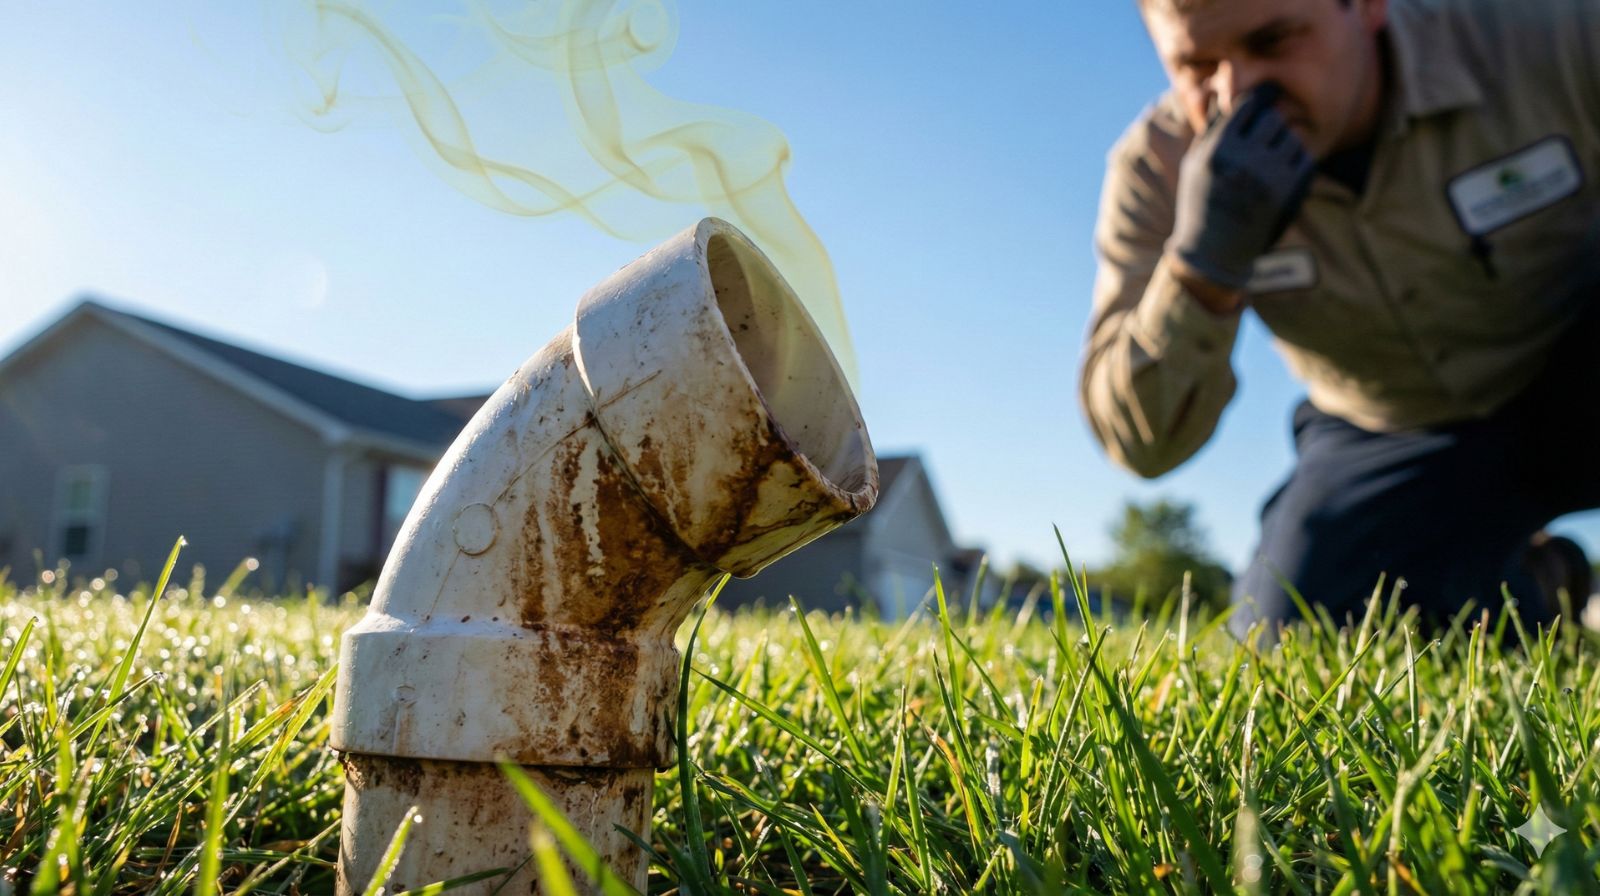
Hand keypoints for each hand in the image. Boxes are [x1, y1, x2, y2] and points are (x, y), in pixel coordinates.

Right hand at [1168, 83, 1314, 291]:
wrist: (1213, 252)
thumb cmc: (1200, 203)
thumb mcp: (1194, 164)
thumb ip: (1210, 128)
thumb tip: (1218, 93)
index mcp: (1218, 149)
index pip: (1248, 106)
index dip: (1257, 102)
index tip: (1261, 103)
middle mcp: (1244, 159)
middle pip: (1273, 119)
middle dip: (1270, 125)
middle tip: (1265, 136)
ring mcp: (1268, 176)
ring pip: (1292, 138)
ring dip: (1284, 143)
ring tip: (1271, 157)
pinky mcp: (1287, 192)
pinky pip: (1304, 159)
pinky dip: (1297, 161)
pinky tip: (1285, 170)